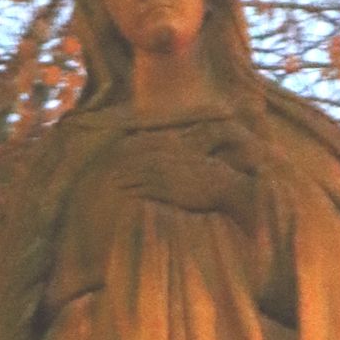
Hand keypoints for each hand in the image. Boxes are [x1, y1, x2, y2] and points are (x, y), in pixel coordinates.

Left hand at [114, 129, 258, 230]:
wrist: (227, 187)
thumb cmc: (219, 177)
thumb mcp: (203, 160)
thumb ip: (188, 155)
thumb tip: (183, 153)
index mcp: (178, 150)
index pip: (150, 145)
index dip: (134, 147)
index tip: (122, 149)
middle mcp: (171, 161)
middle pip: (142, 160)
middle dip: (126, 165)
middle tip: (111, 170)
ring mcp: (169, 176)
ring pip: (141, 175)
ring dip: (126, 178)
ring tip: (113, 183)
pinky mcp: (170, 192)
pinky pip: (147, 190)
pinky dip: (135, 191)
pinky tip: (126, 194)